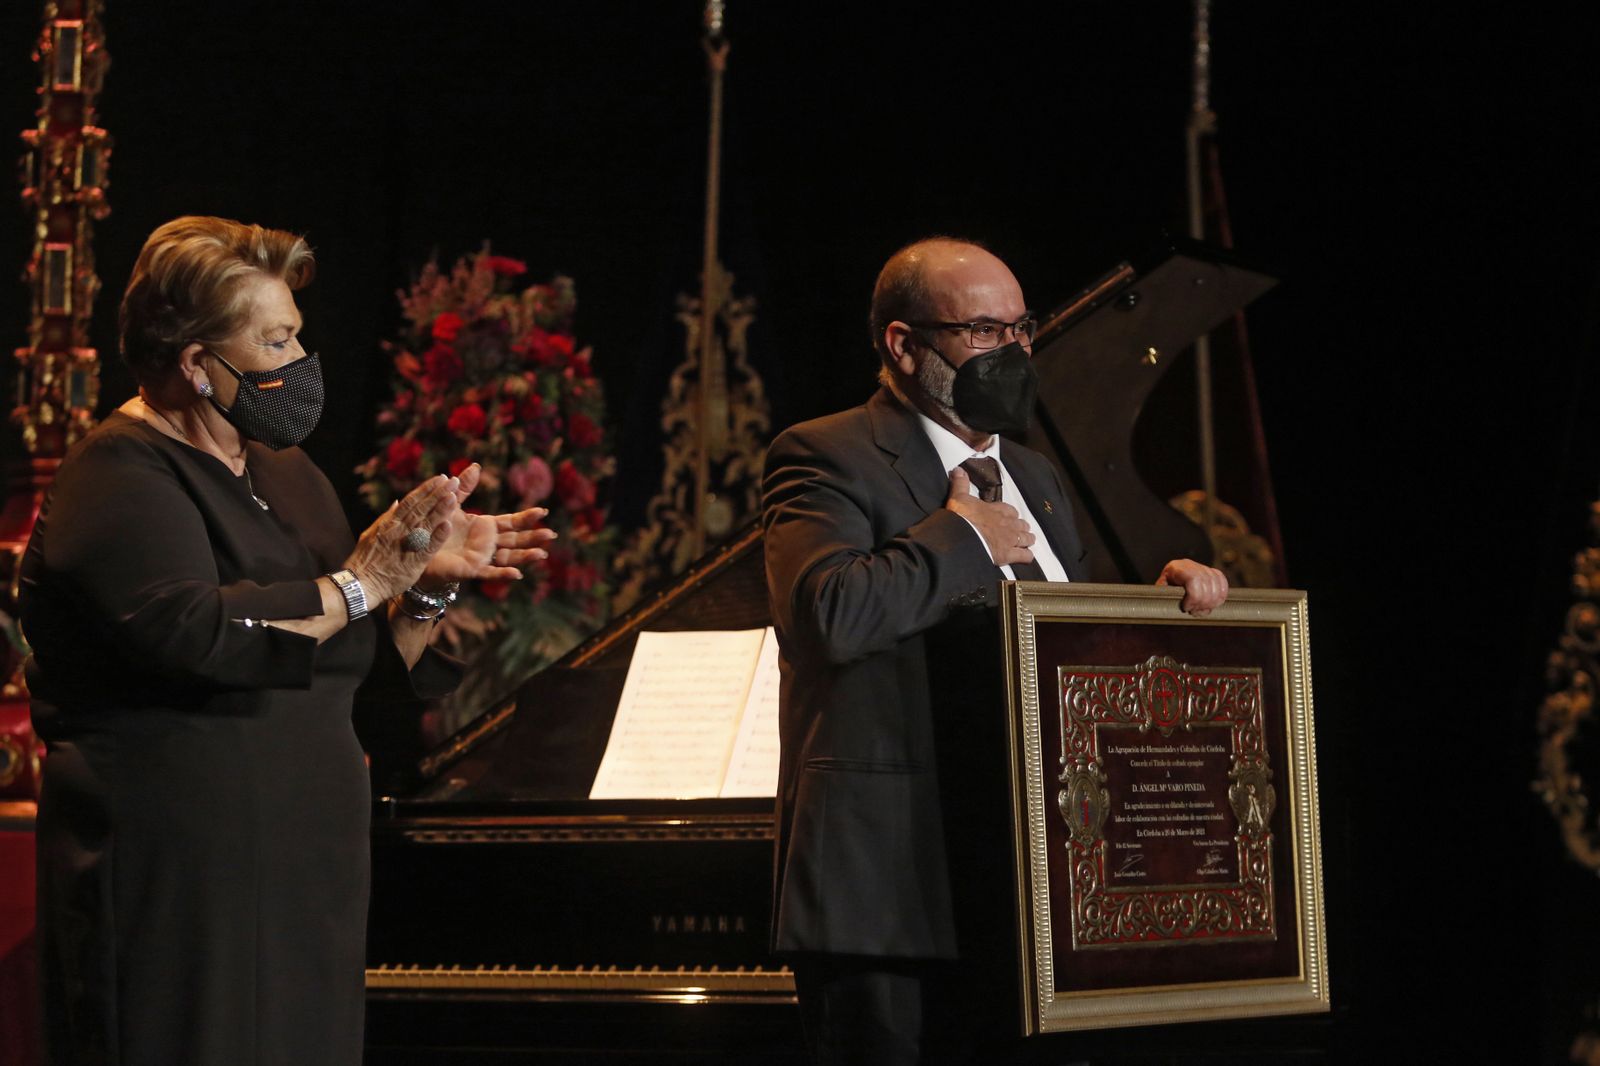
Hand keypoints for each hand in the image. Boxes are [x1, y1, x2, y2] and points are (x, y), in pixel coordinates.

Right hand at [346, 474, 459, 603]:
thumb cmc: (365, 560)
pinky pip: (428, 547)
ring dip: (441, 509)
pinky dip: (438, 536)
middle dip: (438, 494)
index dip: (426, 489)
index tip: (440, 478)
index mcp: (389, 523)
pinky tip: (448, 525)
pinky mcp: (414, 561)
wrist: (360, 583)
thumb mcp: (371, 533)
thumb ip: (386, 518)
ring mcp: (406, 545)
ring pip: (426, 523)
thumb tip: (396, 502)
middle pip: (421, 508)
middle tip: (452, 481)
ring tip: (454, 497)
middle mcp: (398, 530)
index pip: (411, 501)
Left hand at [420, 463, 558, 585]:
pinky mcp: (472, 569)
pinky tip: (517, 574)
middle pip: (516, 540)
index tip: (543, 511)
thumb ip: (464, 487)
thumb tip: (476, 466)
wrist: (420, 549)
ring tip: (542, 554)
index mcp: (487, 527)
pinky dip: (503, 574)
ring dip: (526, 556)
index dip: (527, 517)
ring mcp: (483, 557)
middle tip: (551, 534)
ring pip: (509, 557)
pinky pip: (490, 573)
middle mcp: (489, 543)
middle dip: (533, 537)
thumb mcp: (451, 503)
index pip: (512, 522)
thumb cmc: (436, 526)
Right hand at [946, 466, 1034, 566]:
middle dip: (1021, 528)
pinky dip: (1027, 556)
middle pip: (1021, 525)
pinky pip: (1025, 555)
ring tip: (1026, 542)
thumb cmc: (961, 517)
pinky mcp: (1009, 554)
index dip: (1011, 514)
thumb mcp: (958, 497)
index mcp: (996, 510)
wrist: (962, 536)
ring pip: (1026, 538)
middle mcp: (1007, 524)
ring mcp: (1010, 539)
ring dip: (1027, 540)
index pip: (1010, 510)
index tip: (1009, 516)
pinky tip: (1026, 556)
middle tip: (1019, 531)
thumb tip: (958, 470)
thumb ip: (960, 483)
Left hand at [1157, 558, 1228, 615]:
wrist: (1167, 583)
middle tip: (1193, 611)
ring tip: (1199, 610)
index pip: (1193, 579)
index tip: (1186, 608)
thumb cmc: (1161, 591)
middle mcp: (1190, 565)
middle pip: (1206, 584)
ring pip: (1216, 585)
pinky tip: (1210, 605)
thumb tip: (1175, 605)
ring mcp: (1202, 568)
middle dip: (1202, 602)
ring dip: (1211, 602)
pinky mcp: (1211, 573)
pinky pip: (1222, 582)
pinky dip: (1220, 596)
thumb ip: (1166, 598)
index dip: (1193, 597)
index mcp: (1176, 568)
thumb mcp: (1159, 594)